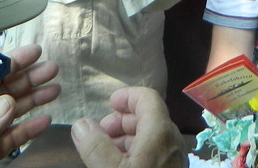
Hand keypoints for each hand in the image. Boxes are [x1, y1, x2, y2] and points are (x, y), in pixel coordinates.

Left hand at [0, 44, 59, 167]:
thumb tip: (9, 102)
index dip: (11, 61)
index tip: (34, 52)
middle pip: (4, 91)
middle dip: (29, 78)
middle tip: (52, 69)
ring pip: (12, 112)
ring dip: (34, 100)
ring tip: (55, 90)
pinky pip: (12, 137)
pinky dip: (29, 129)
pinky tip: (45, 121)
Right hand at [71, 87, 186, 167]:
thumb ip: (95, 147)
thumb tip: (81, 123)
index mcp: (161, 132)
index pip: (148, 98)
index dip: (127, 96)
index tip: (108, 103)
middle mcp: (173, 140)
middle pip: (149, 116)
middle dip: (122, 120)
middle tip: (99, 132)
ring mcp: (175, 158)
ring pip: (152, 136)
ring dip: (128, 137)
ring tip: (104, 149)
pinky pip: (156, 152)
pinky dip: (137, 150)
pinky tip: (120, 163)